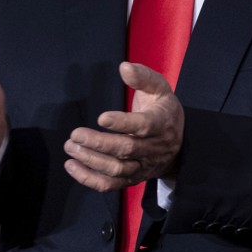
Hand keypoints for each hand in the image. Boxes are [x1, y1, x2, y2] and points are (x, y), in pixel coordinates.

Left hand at [63, 62, 183, 191]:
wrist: (180, 145)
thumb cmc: (163, 111)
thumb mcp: (160, 89)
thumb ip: (143, 77)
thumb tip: (124, 67)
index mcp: (161, 124)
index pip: (143, 126)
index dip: (122, 123)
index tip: (101, 117)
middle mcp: (153, 149)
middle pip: (125, 149)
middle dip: (98, 143)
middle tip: (75, 134)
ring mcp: (143, 166)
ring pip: (116, 169)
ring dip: (91, 161)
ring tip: (70, 147)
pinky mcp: (133, 179)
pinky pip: (111, 185)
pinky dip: (89, 179)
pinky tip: (71, 166)